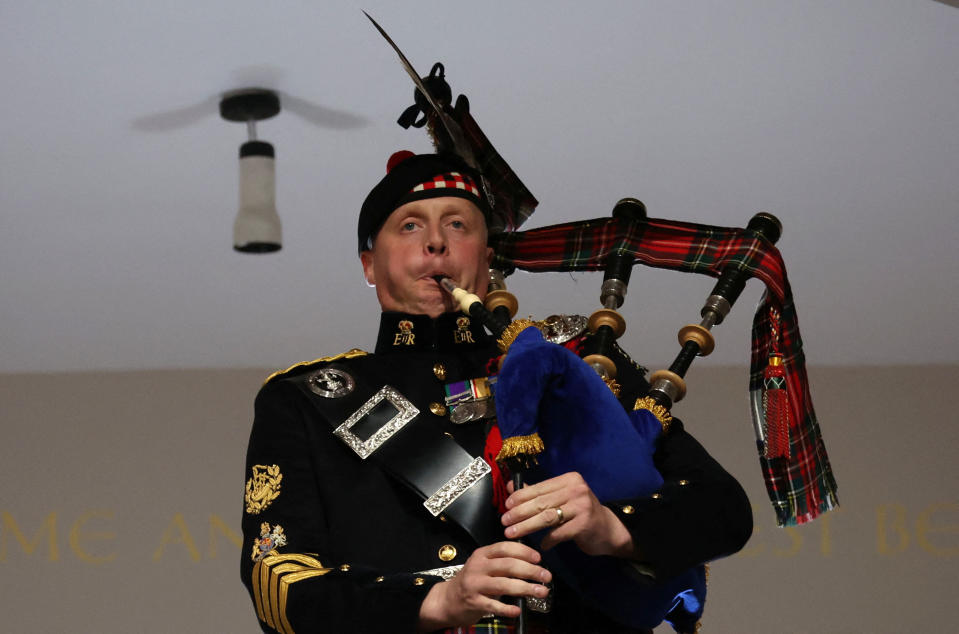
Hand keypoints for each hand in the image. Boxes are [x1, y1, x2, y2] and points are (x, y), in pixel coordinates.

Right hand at [416, 541, 550, 629]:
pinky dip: (508, 609)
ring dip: (526, 588)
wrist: (447, 600)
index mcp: (482, 554)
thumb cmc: (472, 581)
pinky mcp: (474, 602)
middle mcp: (478, 567)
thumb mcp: (483, 565)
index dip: (524, 552)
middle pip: (508, 565)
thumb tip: (531, 563)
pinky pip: (494, 605)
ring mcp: (475, 584)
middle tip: (546, 576)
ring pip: (504, 584)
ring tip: (541, 591)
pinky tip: (518, 610)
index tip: (538, 558)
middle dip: (531, 570)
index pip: (505, 548)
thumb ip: (501, 562)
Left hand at [501, 471, 633, 556]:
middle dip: (519, 513)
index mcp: (569, 479)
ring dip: (526, 526)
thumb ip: (538, 493)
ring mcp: (581, 506)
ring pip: (546, 517)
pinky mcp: (584, 524)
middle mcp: (576, 489)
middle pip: (541, 502)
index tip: (506, 506)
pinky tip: (540, 545)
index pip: (539, 487)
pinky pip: (558, 533)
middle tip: (504, 522)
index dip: (520, 497)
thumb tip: (510, 488)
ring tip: (513, 533)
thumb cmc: (580, 513)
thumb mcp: (561, 499)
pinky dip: (547, 540)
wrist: (608, 530)